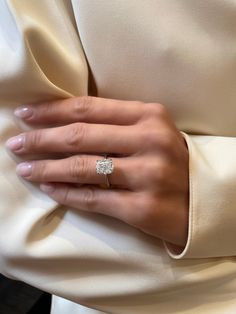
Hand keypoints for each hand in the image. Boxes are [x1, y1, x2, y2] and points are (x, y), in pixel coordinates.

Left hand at [6, 97, 188, 247]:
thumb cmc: (171, 160)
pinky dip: (66, 193)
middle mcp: (150, 142)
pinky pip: (93, 198)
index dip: (52, 111)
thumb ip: (114, 124)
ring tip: (25, 168)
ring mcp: (148, 176)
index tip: (25, 115)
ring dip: (47, 168)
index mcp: (150, 116)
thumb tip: (64, 124)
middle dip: (41, 139)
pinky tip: (48, 188)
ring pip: (83, 168)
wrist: (202, 197)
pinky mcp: (142, 208)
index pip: (89, 108)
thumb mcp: (150, 131)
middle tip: (15, 143)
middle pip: (80, 136)